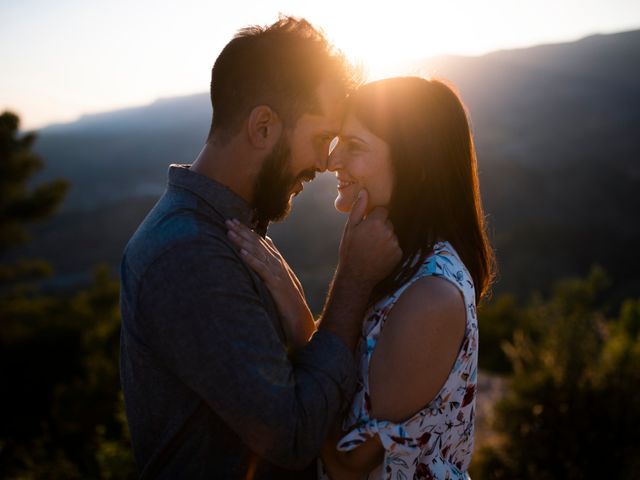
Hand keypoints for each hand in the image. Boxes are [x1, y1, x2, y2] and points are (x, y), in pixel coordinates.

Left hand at [226, 219, 314, 349]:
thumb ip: (273, 272)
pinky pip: (263, 271)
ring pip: (259, 254)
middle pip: (259, 244)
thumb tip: (265, 257)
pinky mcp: (278, 286)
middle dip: (243, 231)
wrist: (304, 326)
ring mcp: (280, 275)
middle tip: (227, 220)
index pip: (263, 244)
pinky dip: (252, 260)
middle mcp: (280, 267)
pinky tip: (242, 252)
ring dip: (244, 241)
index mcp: (279, 266)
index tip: (234, 222)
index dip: (248, 232)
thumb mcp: (281, 287)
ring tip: (230, 232)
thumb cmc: (290, 309)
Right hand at [336, 190, 402, 288]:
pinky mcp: (399, 254)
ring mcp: (395, 243)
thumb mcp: (350, 228)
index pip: (383, 210)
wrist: (356, 276)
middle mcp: (388, 231)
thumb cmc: (350, 251)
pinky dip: (389, 249)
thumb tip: (364, 191)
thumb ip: (358, 208)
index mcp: (376, 222)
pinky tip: (379, 255)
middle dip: (381, 227)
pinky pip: (396, 246)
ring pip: (392, 234)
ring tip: (373, 249)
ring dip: (385, 238)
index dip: (374, 217)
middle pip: (388, 222)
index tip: (367, 226)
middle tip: (368, 239)